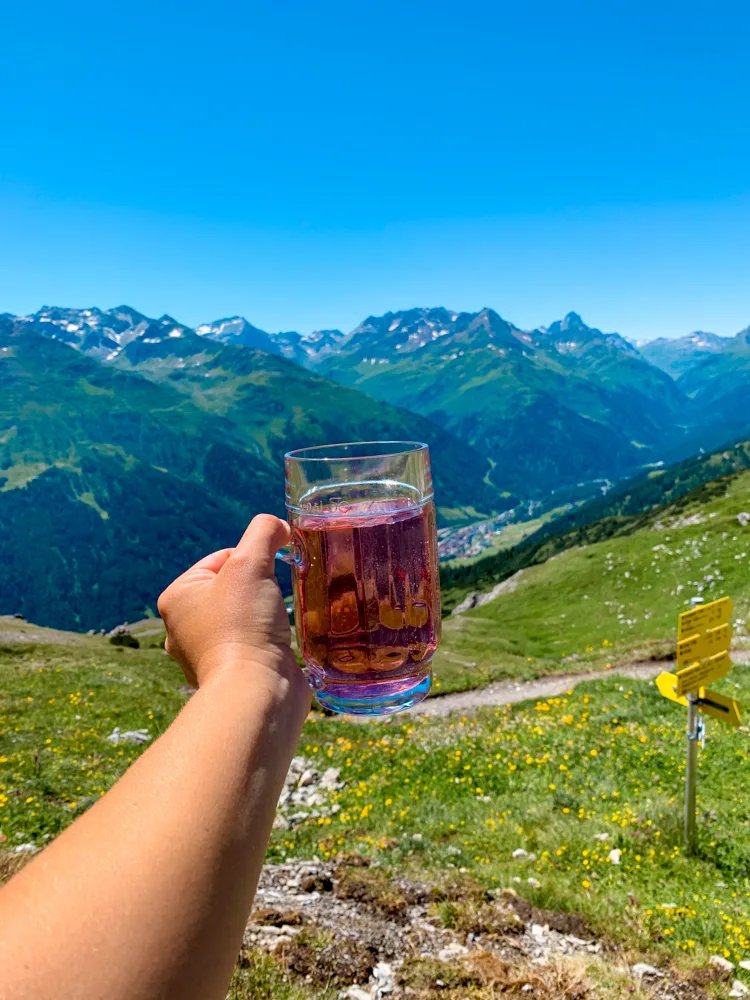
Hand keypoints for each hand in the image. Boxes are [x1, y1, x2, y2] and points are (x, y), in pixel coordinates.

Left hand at [158, 514, 302, 688]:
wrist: (255, 692)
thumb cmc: (244, 626)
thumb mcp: (252, 563)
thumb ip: (264, 532)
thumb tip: (279, 527)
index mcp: (177, 598)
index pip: (222, 557)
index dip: (252, 560)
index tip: (266, 577)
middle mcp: (183, 626)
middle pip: (234, 585)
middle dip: (259, 587)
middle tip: (271, 600)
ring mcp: (205, 653)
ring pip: (245, 613)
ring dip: (266, 612)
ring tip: (275, 622)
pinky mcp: (230, 672)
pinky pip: (253, 641)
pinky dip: (269, 637)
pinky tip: (278, 641)